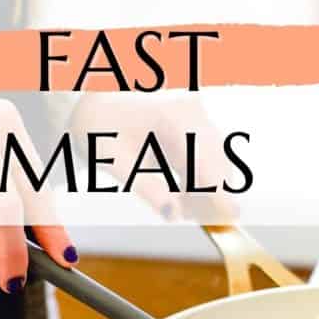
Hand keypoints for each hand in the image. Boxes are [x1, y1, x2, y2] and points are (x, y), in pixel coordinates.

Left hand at [70, 93, 238, 223]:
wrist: (90, 98)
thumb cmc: (97, 124)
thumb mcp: (114, 161)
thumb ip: (147, 189)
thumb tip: (174, 213)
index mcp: (172, 118)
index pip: (208, 163)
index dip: (220, 195)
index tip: (228, 219)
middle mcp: (190, 110)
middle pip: (218, 163)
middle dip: (207, 195)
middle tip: (181, 213)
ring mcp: (194, 111)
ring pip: (216, 158)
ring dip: (203, 184)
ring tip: (174, 198)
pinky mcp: (193, 116)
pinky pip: (207, 151)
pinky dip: (198, 171)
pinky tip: (178, 183)